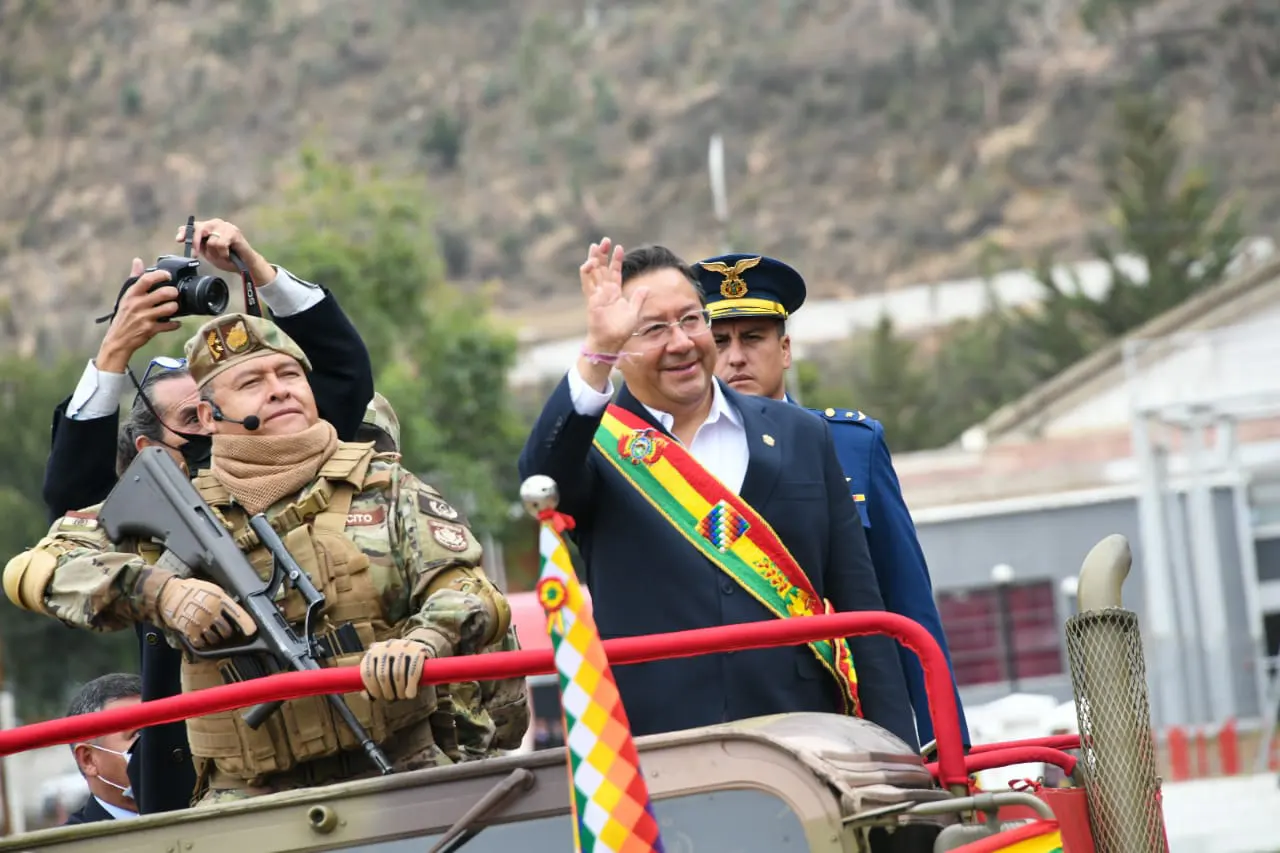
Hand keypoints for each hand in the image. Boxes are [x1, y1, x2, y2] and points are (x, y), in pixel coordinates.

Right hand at [95, 258, 181, 372]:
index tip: (168, 275)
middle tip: (175, 294)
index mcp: (132, 295)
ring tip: (174, 307)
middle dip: (173, 292)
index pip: (146, 279)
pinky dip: (175, 324)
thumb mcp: (126, 297)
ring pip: (169, 308)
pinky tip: (175, 323)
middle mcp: (138, 305)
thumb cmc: (123, 317)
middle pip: (163, 293)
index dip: (160, 275)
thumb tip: (137, 261)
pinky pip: (169, 325)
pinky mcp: (150, 329)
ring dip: (175, 307)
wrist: (117, 340)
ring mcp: (145, 318)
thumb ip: (134, 279)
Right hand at [155, 577, 256, 649]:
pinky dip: (204, 642)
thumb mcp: (213, 589)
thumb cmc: (191, 589)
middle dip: (228, 633)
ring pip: (216, 640)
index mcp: (220, 600)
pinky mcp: (190, 632)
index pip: (238, 615)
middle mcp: (212, 613)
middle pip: (228, 631)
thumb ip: (224, 601)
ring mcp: (201, 624)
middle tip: (225, 630)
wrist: (168, 593)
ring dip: (216, 639)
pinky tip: (203, 636)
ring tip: (212, 632)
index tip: (251, 632)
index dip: (247, 625)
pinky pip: (202, 643)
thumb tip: (236, 610)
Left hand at [175, 218, 274, 283]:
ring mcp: (226, 226)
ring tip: (223, 256)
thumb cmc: (228, 258)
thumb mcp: (208, 252)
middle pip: (199, 229)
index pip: (193, 226)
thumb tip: (181, 237)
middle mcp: (216, 224)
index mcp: (209, 227)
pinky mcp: (234, 232)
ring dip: (216, 253)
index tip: (179, 240)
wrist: (246, 266)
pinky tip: (228, 255)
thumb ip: (197, 244)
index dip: (185, 232)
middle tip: (197, 255)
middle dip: (196, 243)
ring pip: (211, 241)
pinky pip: (221, 244)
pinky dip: (223, 253)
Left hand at [360, 638, 430, 701]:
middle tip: (390, 697)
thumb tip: (365, 694)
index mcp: (374, 650)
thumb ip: (372, 679)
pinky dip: (410, 686)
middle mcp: (387, 646)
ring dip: (399, 690)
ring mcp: (403, 647)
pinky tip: (410, 694)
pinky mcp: (418, 650)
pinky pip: (412, 672)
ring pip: (398, 675)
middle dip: (386, 690)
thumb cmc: (396, 662)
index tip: (377, 696)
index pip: (367, 671)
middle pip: (382, 675)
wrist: (418, 645)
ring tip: (401, 696)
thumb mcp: (382, 666)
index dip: (371, 687)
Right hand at [580, 237, 648, 354]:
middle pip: (602, 268)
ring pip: (593, 272)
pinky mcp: (591, 300)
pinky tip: (589, 263)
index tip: (618, 247)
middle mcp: (604, 291)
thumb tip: (646, 287)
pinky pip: (587, 284)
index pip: (614, 272)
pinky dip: (587, 273)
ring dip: (594, 259)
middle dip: (602, 254)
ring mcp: (597, 294)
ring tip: (595, 246)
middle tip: (604, 240)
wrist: (611, 341)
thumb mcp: (634, 312)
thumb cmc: (621, 330)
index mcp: (614, 292)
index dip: (616, 260)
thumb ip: (638, 299)